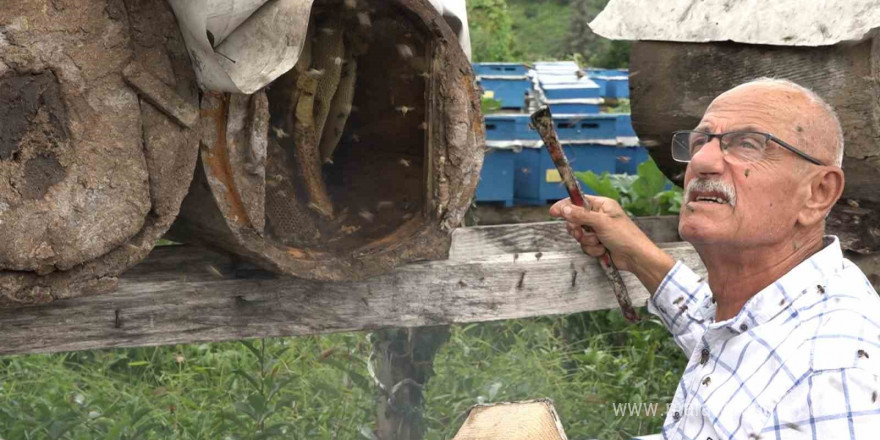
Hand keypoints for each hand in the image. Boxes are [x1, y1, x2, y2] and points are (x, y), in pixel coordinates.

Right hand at [549, 195, 674, 293]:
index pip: (578, 201)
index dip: (565, 206)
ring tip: (599, 243)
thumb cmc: (624, 236)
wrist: (635, 257)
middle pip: (575, 219)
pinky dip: (592, 249)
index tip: (553, 212)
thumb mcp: (601, 222)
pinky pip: (585, 245)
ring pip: (579, 235)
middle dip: (577, 229)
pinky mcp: (597, 243)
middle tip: (580, 233)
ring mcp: (597, 230)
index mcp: (602, 205)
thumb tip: (564, 209)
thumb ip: (581, 215)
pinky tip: (603, 250)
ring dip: (587, 241)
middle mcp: (598, 216)